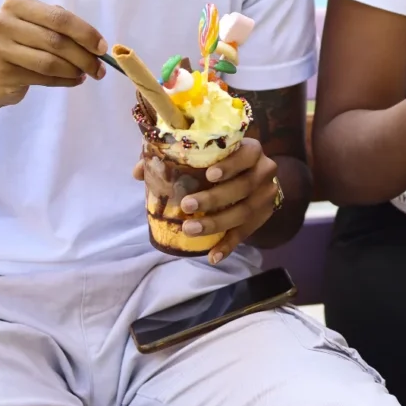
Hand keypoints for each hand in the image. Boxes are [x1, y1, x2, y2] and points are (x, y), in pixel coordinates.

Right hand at [0, 0, 106, 108]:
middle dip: (84, 56)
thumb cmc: (20, 45)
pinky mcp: (1, 73)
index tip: (103, 48)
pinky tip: (73, 80)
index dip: (85, 33)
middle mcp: (3, 23)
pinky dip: (64, 81)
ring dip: (75, 70)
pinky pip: (42, 78)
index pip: (59, 17)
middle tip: (100, 69)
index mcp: (17, 5)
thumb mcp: (37, 27)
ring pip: (50, 62)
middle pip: (56, 41)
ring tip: (86, 74)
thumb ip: (63, 28)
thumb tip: (98, 45)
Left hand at [176, 138, 278, 263]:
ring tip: (190, 229)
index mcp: (251, 150)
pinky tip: (213, 256)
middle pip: (244, 186)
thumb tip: (139, 171)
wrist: (254, 176)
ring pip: (244, 212)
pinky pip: (246, 233)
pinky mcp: (263, 216)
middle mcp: (264, 171)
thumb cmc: (222, 160)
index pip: (247, 154)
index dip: (230, 164)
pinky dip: (228, 245)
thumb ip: (174, 157)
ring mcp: (266, 195)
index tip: (209, 175)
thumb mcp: (207, 153)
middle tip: (187, 206)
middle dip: (214, 198)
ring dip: (217, 223)